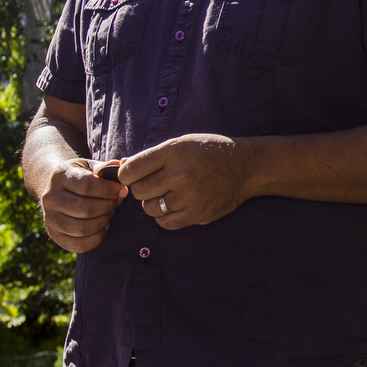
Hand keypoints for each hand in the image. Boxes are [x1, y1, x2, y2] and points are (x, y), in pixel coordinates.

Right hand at [36, 157, 129, 251]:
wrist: (56, 189)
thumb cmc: (80, 176)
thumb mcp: (89, 166)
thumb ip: (105, 168)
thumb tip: (120, 166)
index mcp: (60, 176)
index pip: (87, 185)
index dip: (109, 190)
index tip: (122, 191)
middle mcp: (50, 198)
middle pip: (86, 209)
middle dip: (108, 206)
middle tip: (116, 202)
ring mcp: (50, 219)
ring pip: (82, 228)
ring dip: (103, 222)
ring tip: (109, 213)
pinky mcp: (54, 236)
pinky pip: (79, 244)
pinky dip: (97, 238)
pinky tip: (103, 226)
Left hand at [118, 134, 254, 229]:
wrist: (245, 167)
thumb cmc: (209, 152)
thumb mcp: (181, 143)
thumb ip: (152, 156)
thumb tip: (120, 168)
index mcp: (174, 152)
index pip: (131, 170)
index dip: (125, 174)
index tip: (132, 175)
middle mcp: (181, 174)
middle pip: (139, 191)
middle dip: (141, 188)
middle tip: (154, 184)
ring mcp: (190, 197)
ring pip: (150, 208)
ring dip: (153, 203)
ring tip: (167, 193)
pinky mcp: (197, 214)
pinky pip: (165, 223)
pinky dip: (164, 216)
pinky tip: (174, 205)